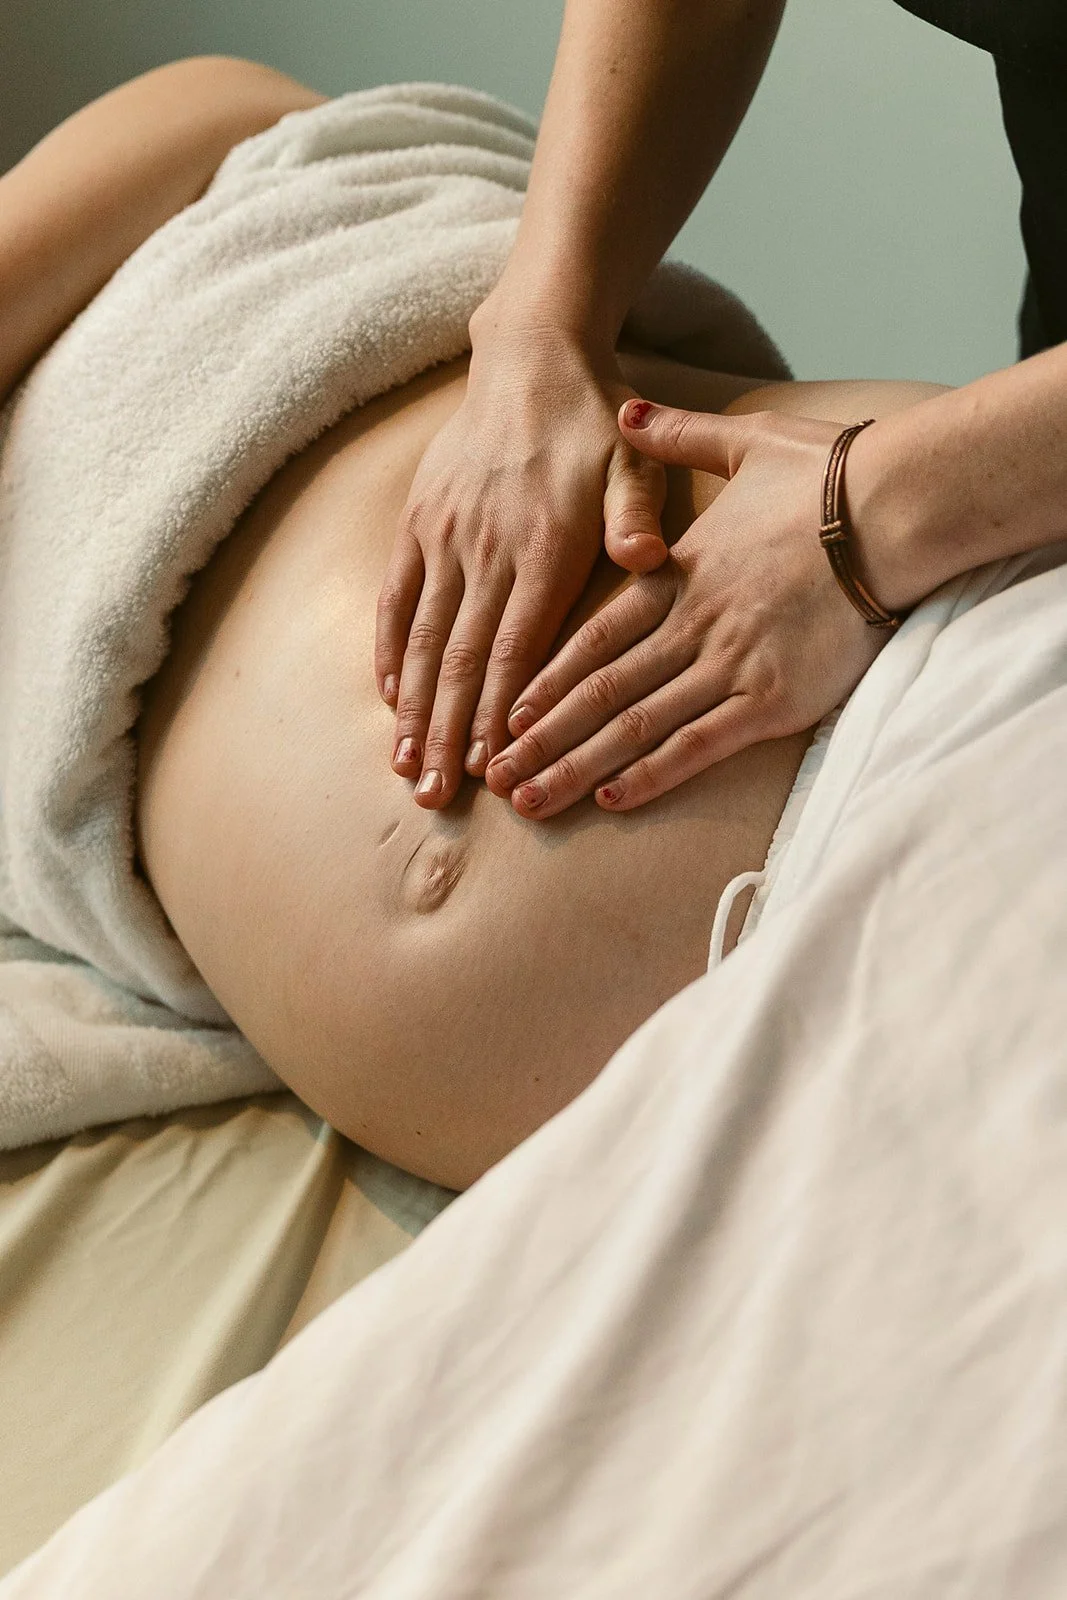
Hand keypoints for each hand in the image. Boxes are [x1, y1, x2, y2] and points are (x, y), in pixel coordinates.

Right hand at [374, 327, 668, 807]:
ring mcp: (443, 538)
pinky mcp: (416, 525)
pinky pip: (395, 599)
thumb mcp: (634, 460)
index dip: (500, 712)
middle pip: (461, 659)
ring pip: (421, 639)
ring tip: (406, 767)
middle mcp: (485, 548)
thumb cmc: (593, 424)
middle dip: (448, 733)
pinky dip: (390, 653)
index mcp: (543, 545)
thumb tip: (651, 557)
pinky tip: (389, 699)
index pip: (515, 647)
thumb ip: (639, 512)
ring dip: (413, 708)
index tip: (491, 768)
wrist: (529, 359)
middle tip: (436, 796)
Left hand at [485, 399, 892, 817]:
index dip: (546, 679)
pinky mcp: (771, 700)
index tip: (507, 711)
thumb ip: (680, 435)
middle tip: (495, 776)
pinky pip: (697, 747)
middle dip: (542, 738)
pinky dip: (650, 775)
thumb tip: (627, 410)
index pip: (594, 637)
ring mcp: (728, 666)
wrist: (893, 510)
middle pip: (599, 692)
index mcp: (679, 575)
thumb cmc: (827, 477)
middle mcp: (691, 626)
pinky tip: (609, 800)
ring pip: (634, 727)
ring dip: (577, 767)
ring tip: (530, 800)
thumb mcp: (745, 442)